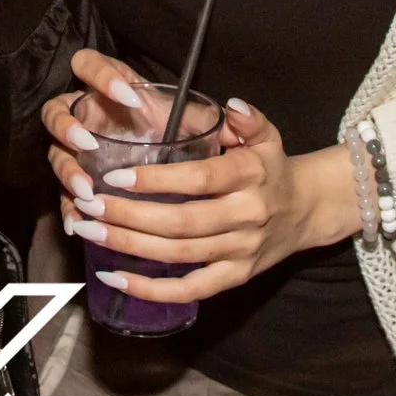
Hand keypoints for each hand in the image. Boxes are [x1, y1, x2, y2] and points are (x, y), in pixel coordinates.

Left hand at [42, 49, 355, 305]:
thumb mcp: (266, 136)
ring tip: (90, 231)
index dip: (156, 181)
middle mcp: (246, 216)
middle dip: (129, 216)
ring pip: (179, 254)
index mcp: (250, 176)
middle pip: (181, 222)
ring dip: (129, 246)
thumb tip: (230, 105)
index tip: (116, 176)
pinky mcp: (235, 277)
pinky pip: (190, 290)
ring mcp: (240, 251)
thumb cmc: (271, 168)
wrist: (307, 211)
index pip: (199, 180)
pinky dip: (151, 290)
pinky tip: (115, 277)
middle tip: (88, 205)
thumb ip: (247, 119)